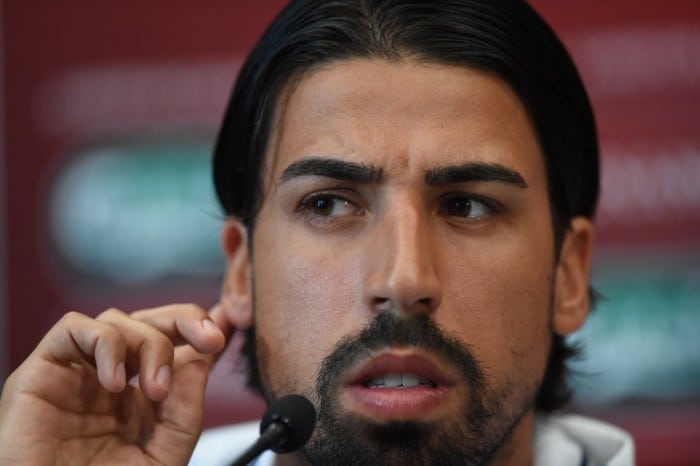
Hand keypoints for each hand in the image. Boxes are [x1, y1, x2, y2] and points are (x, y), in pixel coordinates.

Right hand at [0, 303, 230, 465]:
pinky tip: (115, 382)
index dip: (201, 329)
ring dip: (149, 343)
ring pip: (118, 320)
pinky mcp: (41, 372)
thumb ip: (185, 413)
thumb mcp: (161, 458)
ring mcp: (76, 374)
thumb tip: (202, 360)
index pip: (174, 348)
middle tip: (211, 339)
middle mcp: (109, 381)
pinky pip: (74, 328)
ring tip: (156, 389)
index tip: (228, 324)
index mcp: (138, 401)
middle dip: (186, 320)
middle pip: (149, 322)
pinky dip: (105, 344)